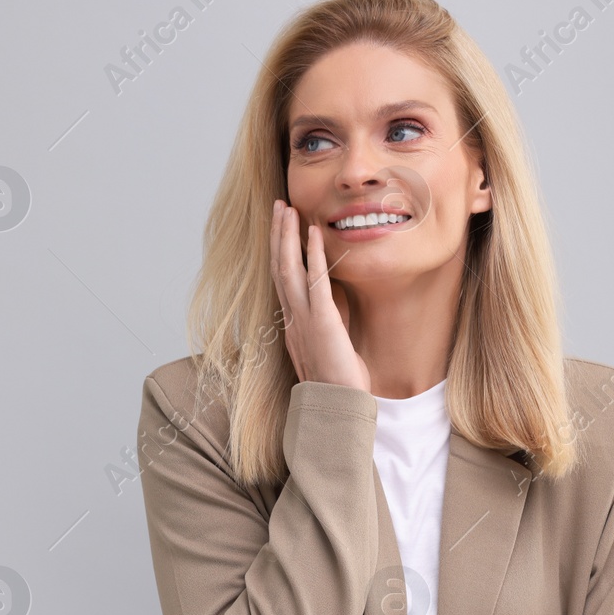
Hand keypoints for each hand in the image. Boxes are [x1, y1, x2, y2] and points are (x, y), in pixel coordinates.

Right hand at [270, 199, 370, 392]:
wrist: (335, 408)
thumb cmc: (336, 384)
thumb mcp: (327, 349)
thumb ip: (324, 326)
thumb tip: (329, 309)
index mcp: (292, 323)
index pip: (281, 280)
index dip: (278, 251)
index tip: (280, 227)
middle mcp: (292, 317)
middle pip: (279, 267)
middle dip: (277, 234)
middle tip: (277, 206)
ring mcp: (304, 318)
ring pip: (289, 269)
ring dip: (287, 236)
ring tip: (287, 209)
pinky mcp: (322, 321)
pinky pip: (315, 281)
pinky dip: (312, 255)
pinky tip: (313, 233)